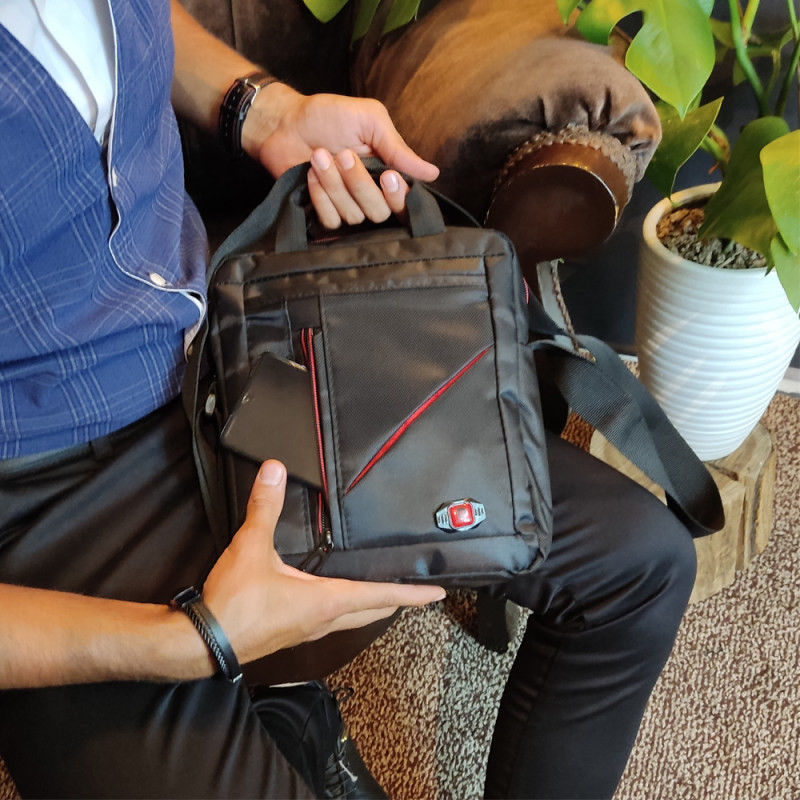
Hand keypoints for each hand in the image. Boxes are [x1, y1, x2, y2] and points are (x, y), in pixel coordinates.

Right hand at [201, 461, 445, 664]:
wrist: (202, 644)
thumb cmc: (234, 602)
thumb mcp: (251, 549)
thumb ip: (264, 508)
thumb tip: (274, 469)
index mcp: (325, 602)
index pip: (380, 596)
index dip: (411, 593)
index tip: (437, 593)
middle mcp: (323, 620)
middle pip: (371, 611)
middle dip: (395, 601)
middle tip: (415, 592)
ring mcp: (306, 631)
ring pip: (350, 619)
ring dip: (370, 606)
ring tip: (382, 593)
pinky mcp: (289, 634)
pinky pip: (328, 621)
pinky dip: (344, 609)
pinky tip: (332, 600)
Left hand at [242, 85, 439, 227]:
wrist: (285, 123)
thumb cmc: (328, 116)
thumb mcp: (369, 121)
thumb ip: (398, 149)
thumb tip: (432, 173)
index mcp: (387, 173)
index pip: (405, 202)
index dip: (398, 196)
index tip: (387, 175)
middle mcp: (371, 194)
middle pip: (380, 212)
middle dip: (360, 184)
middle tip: (344, 154)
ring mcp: (347, 206)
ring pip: (354, 215)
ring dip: (334, 184)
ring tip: (320, 155)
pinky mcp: (325, 213)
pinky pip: (332, 220)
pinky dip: (320, 196)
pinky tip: (311, 174)